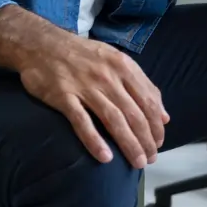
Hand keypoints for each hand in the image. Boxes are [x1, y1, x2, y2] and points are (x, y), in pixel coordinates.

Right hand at [17, 30, 168, 169]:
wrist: (42, 44)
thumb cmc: (83, 55)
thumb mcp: (117, 60)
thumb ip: (142, 85)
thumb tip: (164, 115)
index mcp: (124, 67)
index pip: (148, 100)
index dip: (156, 124)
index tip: (159, 142)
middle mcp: (108, 77)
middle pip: (133, 113)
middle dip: (145, 139)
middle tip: (151, 159)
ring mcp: (86, 87)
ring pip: (114, 120)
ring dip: (128, 143)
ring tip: (137, 161)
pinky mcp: (64, 97)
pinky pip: (82, 122)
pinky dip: (94, 140)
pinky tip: (105, 157)